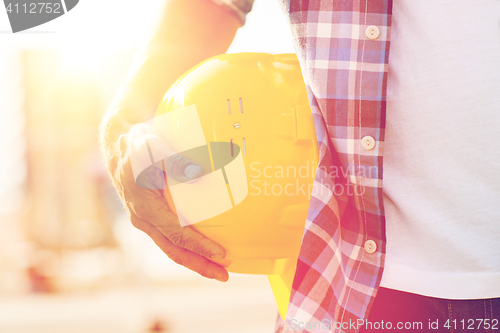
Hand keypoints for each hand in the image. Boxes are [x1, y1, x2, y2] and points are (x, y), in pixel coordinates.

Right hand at [110, 123, 228, 281]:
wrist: (119, 147)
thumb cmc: (137, 145)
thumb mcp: (153, 147)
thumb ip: (175, 160)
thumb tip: (198, 174)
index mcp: (145, 207)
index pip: (176, 234)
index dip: (199, 246)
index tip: (221, 254)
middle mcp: (144, 219)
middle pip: (174, 251)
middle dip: (200, 265)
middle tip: (225, 276)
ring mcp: (147, 221)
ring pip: (172, 248)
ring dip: (196, 260)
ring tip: (219, 269)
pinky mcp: (152, 217)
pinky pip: (171, 239)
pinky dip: (189, 248)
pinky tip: (205, 249)